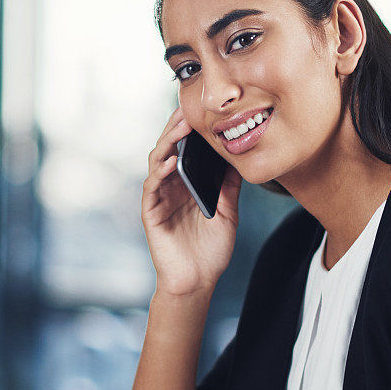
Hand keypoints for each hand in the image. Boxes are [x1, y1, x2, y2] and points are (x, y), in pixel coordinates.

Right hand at [142, 106, 242, 295]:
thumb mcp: (228, 213)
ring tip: (180, 128)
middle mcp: (170, 187)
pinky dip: (160, 173)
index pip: (186, 150)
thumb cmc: (211, 250)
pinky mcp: (150, 213)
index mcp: (187, 184)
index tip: (204, 110)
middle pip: (169, 149)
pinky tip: (170, 163)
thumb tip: (239, 159)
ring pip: (157, 162)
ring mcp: (159, 199)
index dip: (191, 130)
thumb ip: (230, 187)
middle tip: (188, 108)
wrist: (198, 281)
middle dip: (177, 128)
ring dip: (167, 144)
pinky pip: (152, 188)